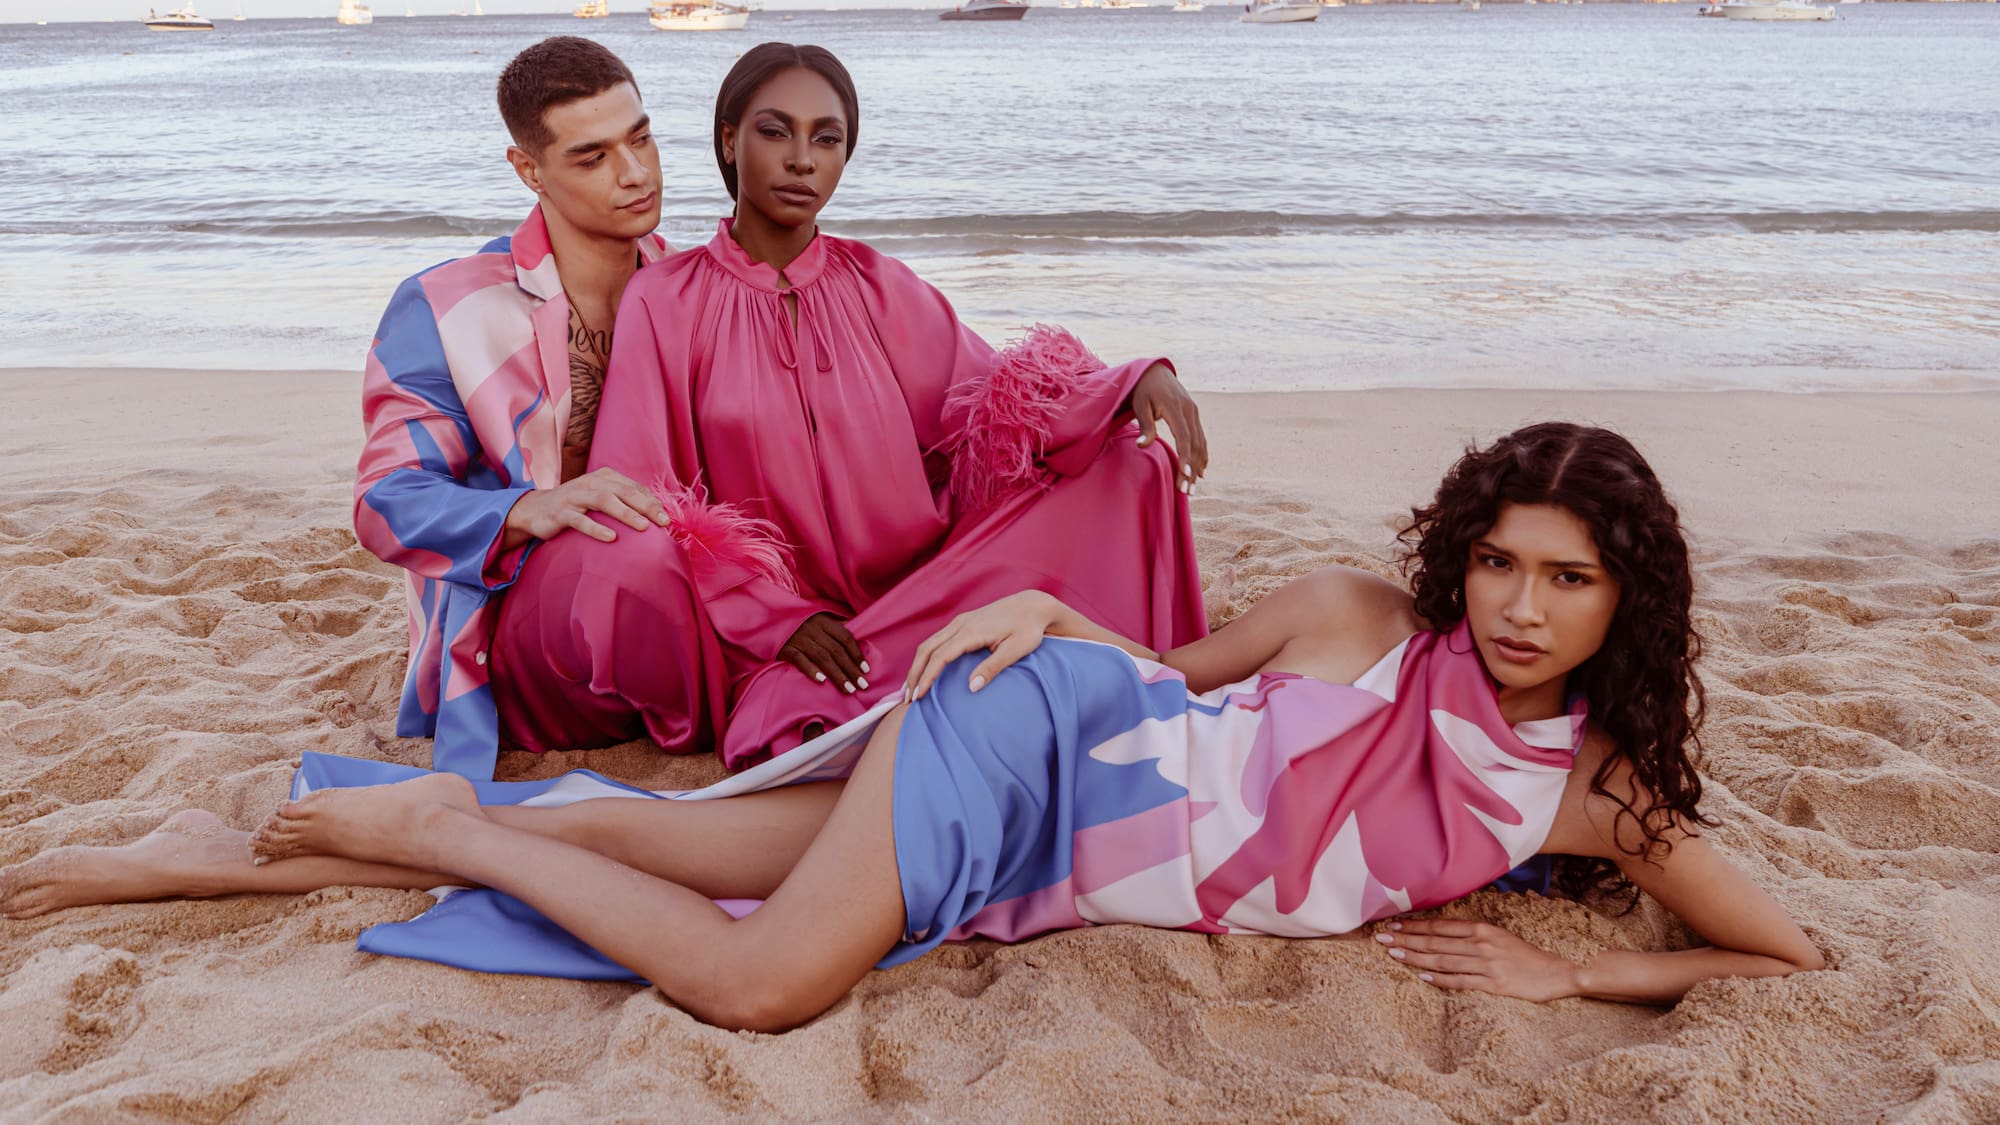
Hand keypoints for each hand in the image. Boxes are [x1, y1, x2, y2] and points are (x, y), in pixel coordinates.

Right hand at [504, 468, 668, 547]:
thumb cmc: (577, 506)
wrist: (536, 510)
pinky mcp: (560, 512)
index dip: (652, 501)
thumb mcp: (601, 499)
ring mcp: (574, 496)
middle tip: (663, 522)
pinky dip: (596, 528)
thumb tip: (657, 512)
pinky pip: (580, 520)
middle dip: (645, 506)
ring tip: (643, 527)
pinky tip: (611, 538)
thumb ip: (624, 501)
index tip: (667, 518)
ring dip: (625, 513)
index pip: (633, 487)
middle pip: (623, 491)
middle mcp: (590, 482)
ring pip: (604, 500)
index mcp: (604, 477)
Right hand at [780, 613, 868, 693]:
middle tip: (862, 685)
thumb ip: (836, 628)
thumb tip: (857, 639)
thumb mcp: (818, 620)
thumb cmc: (799, 623)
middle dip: (851, 669)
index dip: (856, 654)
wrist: (769, 619)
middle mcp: (813, 628)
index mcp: (823, 621)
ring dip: (837, 674)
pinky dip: (811, 670)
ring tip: (848, 689)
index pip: (845, 638)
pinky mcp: (785, 648)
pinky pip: (800, 659)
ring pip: (822, 658)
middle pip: (836, 651)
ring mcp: (798, 638)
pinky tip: (821, 681)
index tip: (866, 670)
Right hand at [903, 591, 1065, 701]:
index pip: (940, 657)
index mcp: (971, 631)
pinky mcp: (963, 622)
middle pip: (926, 649)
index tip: (918, 696)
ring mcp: (960, 621)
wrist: (1033, 605)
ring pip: (929, 643)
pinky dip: (926, 656)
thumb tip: (971, 688)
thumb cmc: (1028, 629)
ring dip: (917, 665)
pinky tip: (925, 670)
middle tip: (907, 698)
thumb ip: (993, 668)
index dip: (927, 677)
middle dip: (914, 674)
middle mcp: (960, 624)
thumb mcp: (1015, 650)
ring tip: (911, 688)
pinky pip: (937, 640)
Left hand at [1129, 362, 1207, 493]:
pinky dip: (1202, 456)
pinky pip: (1201, 438)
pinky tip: (1200, 472)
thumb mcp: (1140, 405)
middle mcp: (1190, 410)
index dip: (1186, 457)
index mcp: (1176, 407)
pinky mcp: (1194, 415)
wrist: (1155, 371)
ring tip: (1192, 488)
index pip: (1184, 437)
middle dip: (1191, 469)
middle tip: (1186, 491)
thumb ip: (1145, 426)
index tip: (1186, 476)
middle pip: (1194, 444)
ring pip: (1200, 443)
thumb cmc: (1143, 390)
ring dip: (1198, 466)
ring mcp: (1194, 412)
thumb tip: (1142, 446)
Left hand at [1373, 919, 1581, 1002]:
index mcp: (1481, 929)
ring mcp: (1486, 965)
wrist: (1555, 973)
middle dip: (1406, 940)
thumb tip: (1438, 933)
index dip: (1414, 926)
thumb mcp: (1497, 935)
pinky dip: (1440, 980)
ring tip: (1393, 955)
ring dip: (1416, 958)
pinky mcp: (1494, 985)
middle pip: (1435, 943)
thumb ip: (1470, 934)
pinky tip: (1422, 978)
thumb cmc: (1522, 954)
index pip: (1439, 926)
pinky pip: (1461, 982)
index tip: (1392, 926)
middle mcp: (1481, 944)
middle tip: (1381, 939)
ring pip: (1443, 961)